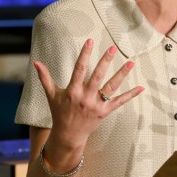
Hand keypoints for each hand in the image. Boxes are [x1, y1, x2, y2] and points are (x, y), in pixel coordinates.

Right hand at [34, 39, 144, 158]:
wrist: (68, 135)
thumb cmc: (59, 112)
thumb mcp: (51, 95)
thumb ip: (45, 78)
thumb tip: (36, 62)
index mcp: (72, 91)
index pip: (79, 69)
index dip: (84, 55)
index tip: (90, 41)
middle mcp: (85, 97)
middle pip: (97, 76)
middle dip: (105, 61)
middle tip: (112, 48)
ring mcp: (96, 105)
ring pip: (111, 87)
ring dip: (121, 74)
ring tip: (131, 62)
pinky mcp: (105, 112)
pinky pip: (119, 102)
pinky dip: (130, 95)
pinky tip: (141, 87)